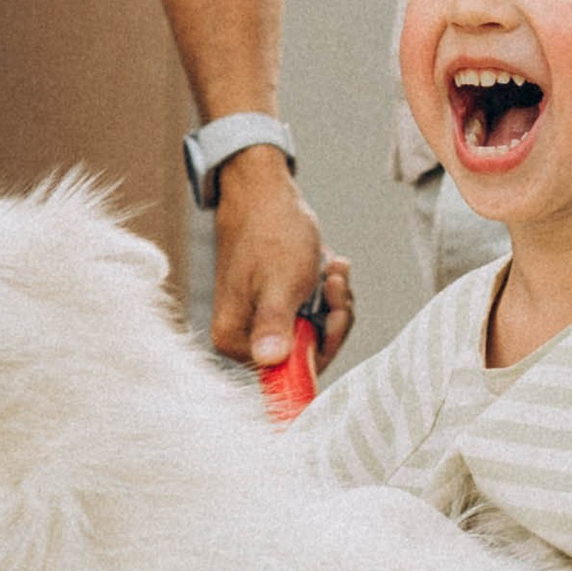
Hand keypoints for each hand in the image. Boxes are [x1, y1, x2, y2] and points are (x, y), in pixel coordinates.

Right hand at [211, 154, 353, 366]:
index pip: (287, 375)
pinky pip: (314, 316)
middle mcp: (244, 339)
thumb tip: (269, 360)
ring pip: (315, 334)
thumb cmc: (270, 233)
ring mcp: (261, 323)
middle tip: (336, 283)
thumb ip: (275, 324)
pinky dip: (329, 295)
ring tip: (334, 268)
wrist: (264, 195)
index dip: (320, 349)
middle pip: (305, 355)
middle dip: (332, 320)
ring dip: (334, 303)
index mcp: (235, 340)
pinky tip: (330, 267)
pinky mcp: (277, 309)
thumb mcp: (280, 282)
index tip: (335, 316)